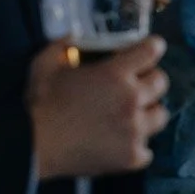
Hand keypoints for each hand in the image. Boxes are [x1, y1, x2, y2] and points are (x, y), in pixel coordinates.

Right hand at [27, 36, 169, 178]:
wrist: (32, 148)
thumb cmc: (39, 104)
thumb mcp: (45, 64)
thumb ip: (62, 46)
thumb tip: (73, 37)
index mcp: (116, 73)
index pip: (153, 50)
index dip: (151, 48)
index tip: (148, 51)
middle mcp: (132, 98)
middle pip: (162, 82)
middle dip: (150, 81)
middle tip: (135, 87)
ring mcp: (135, 130)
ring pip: (160, 115)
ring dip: (148, 113)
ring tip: (131, 117)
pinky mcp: (131, 156)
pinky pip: (147, 150)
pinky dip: (136, 147)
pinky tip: (121, 144)